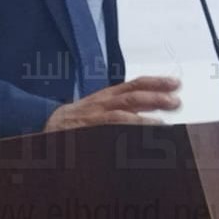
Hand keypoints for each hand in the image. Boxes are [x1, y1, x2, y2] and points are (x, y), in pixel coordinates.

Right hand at [44, 76, 180, 131]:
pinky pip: (108, 127)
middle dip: (156, 96)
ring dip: (144, 115)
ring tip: (164, 122)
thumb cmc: (73, 122)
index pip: (133, 85)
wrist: (43, 127)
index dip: (155, 82)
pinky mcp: (86, 129)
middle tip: (176, 101)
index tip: (174, 83)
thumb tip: (146, 114)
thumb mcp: (96, 111)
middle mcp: (101, 103)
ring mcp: (93, 116)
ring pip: (122, 110)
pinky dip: (126, 128)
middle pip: (132, 95)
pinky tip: (140, 135)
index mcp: (105, 96)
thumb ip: (118, 112)